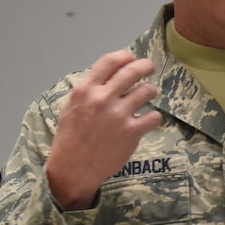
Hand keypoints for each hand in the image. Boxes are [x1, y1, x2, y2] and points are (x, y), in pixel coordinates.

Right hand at [46, 50, 160, 209]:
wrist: (73, 168)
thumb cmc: (70, 138)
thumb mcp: (72, 106)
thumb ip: (90, 89)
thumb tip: (109, 75)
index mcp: (85, 90)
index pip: (110, 61)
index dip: (125, 56)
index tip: (131, 59)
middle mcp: (102, 99)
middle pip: (132, 71)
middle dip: (145, 66)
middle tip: (149, 68)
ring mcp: (118, 115)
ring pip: (146, 91)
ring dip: (150, 90)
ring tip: (148, 94)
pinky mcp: (131, 132)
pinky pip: (153, 116)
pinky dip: (153, 117)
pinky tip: (148, 119)